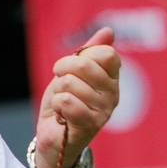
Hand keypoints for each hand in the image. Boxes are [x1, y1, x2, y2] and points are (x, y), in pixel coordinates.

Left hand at [34, 25, 120, 167]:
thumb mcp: (73, 72)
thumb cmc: (64, 103)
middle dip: (62, 71)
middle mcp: (113, 94)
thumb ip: (89, 52)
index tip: (69, 67)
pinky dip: (57, 106)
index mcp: (112, 78)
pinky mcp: (91, 125)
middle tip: (61, 85)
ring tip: (64, 104)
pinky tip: (62, 115)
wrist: (53, 136)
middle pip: (84, 65)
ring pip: (69, 83)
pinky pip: (67, 101)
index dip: (81, 55)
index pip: (105, 53)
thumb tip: (108, 31)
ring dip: (58, 93)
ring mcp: (104, 111)